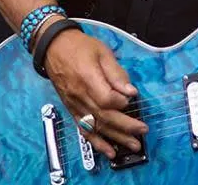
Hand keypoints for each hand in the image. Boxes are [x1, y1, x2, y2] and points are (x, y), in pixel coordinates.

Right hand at [41, 28, 147, 158]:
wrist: (54, 48)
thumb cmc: (80, 47)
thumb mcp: (102, 52)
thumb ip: (116, 73)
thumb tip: (130, 92)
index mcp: (87, 79)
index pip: (106, 99)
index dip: (121, 102)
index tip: (133, 99)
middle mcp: (79, 96)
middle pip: (104, 116)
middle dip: (126, 127)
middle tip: (143, 131)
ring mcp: (74, 105)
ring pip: (96, 126)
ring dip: (115, 138)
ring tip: (132, 145)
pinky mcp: (72, 110)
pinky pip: (84, 129)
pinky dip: (97, 142)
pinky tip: (109, 150)